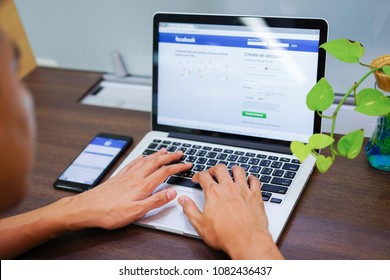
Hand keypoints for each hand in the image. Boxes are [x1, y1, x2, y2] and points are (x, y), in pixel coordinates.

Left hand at [65, 148, 191, 229]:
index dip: (178, 167)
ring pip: (145, 160)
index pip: (164, 172)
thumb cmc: (110, 212)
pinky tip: (142, 156)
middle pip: (156, 162)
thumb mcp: (137, 212)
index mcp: (142, 185)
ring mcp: (126, 175)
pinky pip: (133, 163)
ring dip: (157, 154)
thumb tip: (172, 193)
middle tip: (180, 152)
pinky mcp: (119, 176)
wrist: (87, 208)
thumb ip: (156, 201)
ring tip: (164, 150)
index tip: (187, 165)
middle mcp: (135, 177)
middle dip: (170, 156)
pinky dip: (141, 157)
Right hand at [178, 164, 283, 258]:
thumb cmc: (225, 234)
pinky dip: (252, 178)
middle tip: (212, 174)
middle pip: (220, 168)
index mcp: (213, 192)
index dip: (198, 175)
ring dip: (233, 169)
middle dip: (214, 169)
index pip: (203, 175)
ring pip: (238, 170)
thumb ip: (190, 209)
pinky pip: (255, 181)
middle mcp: (228, 187)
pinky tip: (250, 180)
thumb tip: (183, 200)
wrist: (247, 241)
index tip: (197, 179)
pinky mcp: (256, 196)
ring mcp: (243, 190)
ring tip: (231, 172)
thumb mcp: (200, 224)